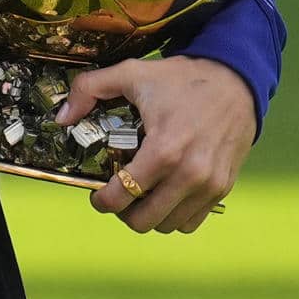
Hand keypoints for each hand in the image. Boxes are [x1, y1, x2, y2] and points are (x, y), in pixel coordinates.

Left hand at [54, 55, 254, 234]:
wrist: (236, 79)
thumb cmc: (182, 79)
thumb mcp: (131, 73)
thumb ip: (89, 89)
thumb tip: (62, 118)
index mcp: (164, 150)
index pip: (123, 197)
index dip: (102, 201)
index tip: (97, 195)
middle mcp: (189, 174)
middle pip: (145, 221)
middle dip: (123, 212)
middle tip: (117, 195)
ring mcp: (209, 185)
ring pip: (169, 225)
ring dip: (149, 215)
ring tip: (140, 195)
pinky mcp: (223, 188)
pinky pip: (193, 221)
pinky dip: (175, 215)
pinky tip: (165, 194)